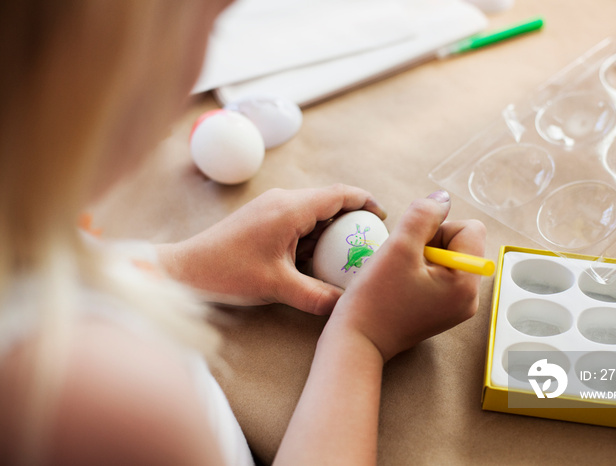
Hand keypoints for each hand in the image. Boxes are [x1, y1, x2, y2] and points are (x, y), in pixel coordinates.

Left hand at [156, 184, 385, 314]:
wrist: (184, 270)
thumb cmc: (227, 273)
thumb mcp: (277, 287)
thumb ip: (316, 297)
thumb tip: (347, 307)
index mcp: (289, 208)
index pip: (339, 194)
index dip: (365, 201)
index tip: (382, 217)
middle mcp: (282, 201)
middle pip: (329, 202)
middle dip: (352, 219)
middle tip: (369, 242)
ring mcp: (271, 209)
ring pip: (313, 213)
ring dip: (331, 231)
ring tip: (348, 255)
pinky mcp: (262, 220)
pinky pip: (298, 222)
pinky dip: (313, 237)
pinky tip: (318, 261)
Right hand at [327, 190, 485, 361]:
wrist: (358, 341)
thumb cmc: (375, 299)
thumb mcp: (398, 247)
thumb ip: (423, 214)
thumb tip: (442, 199)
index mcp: (466, 283)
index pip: (469, 228)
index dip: (438, 229)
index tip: (413, 249)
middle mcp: (470, 297)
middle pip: (460, 243)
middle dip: (430, 243)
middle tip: (403, 263)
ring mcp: (457, 307)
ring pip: (447, 257)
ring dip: (423, 256)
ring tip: (399, 274)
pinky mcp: (442, 311)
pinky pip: (439, 275)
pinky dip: (420, 271)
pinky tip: (401, 284)